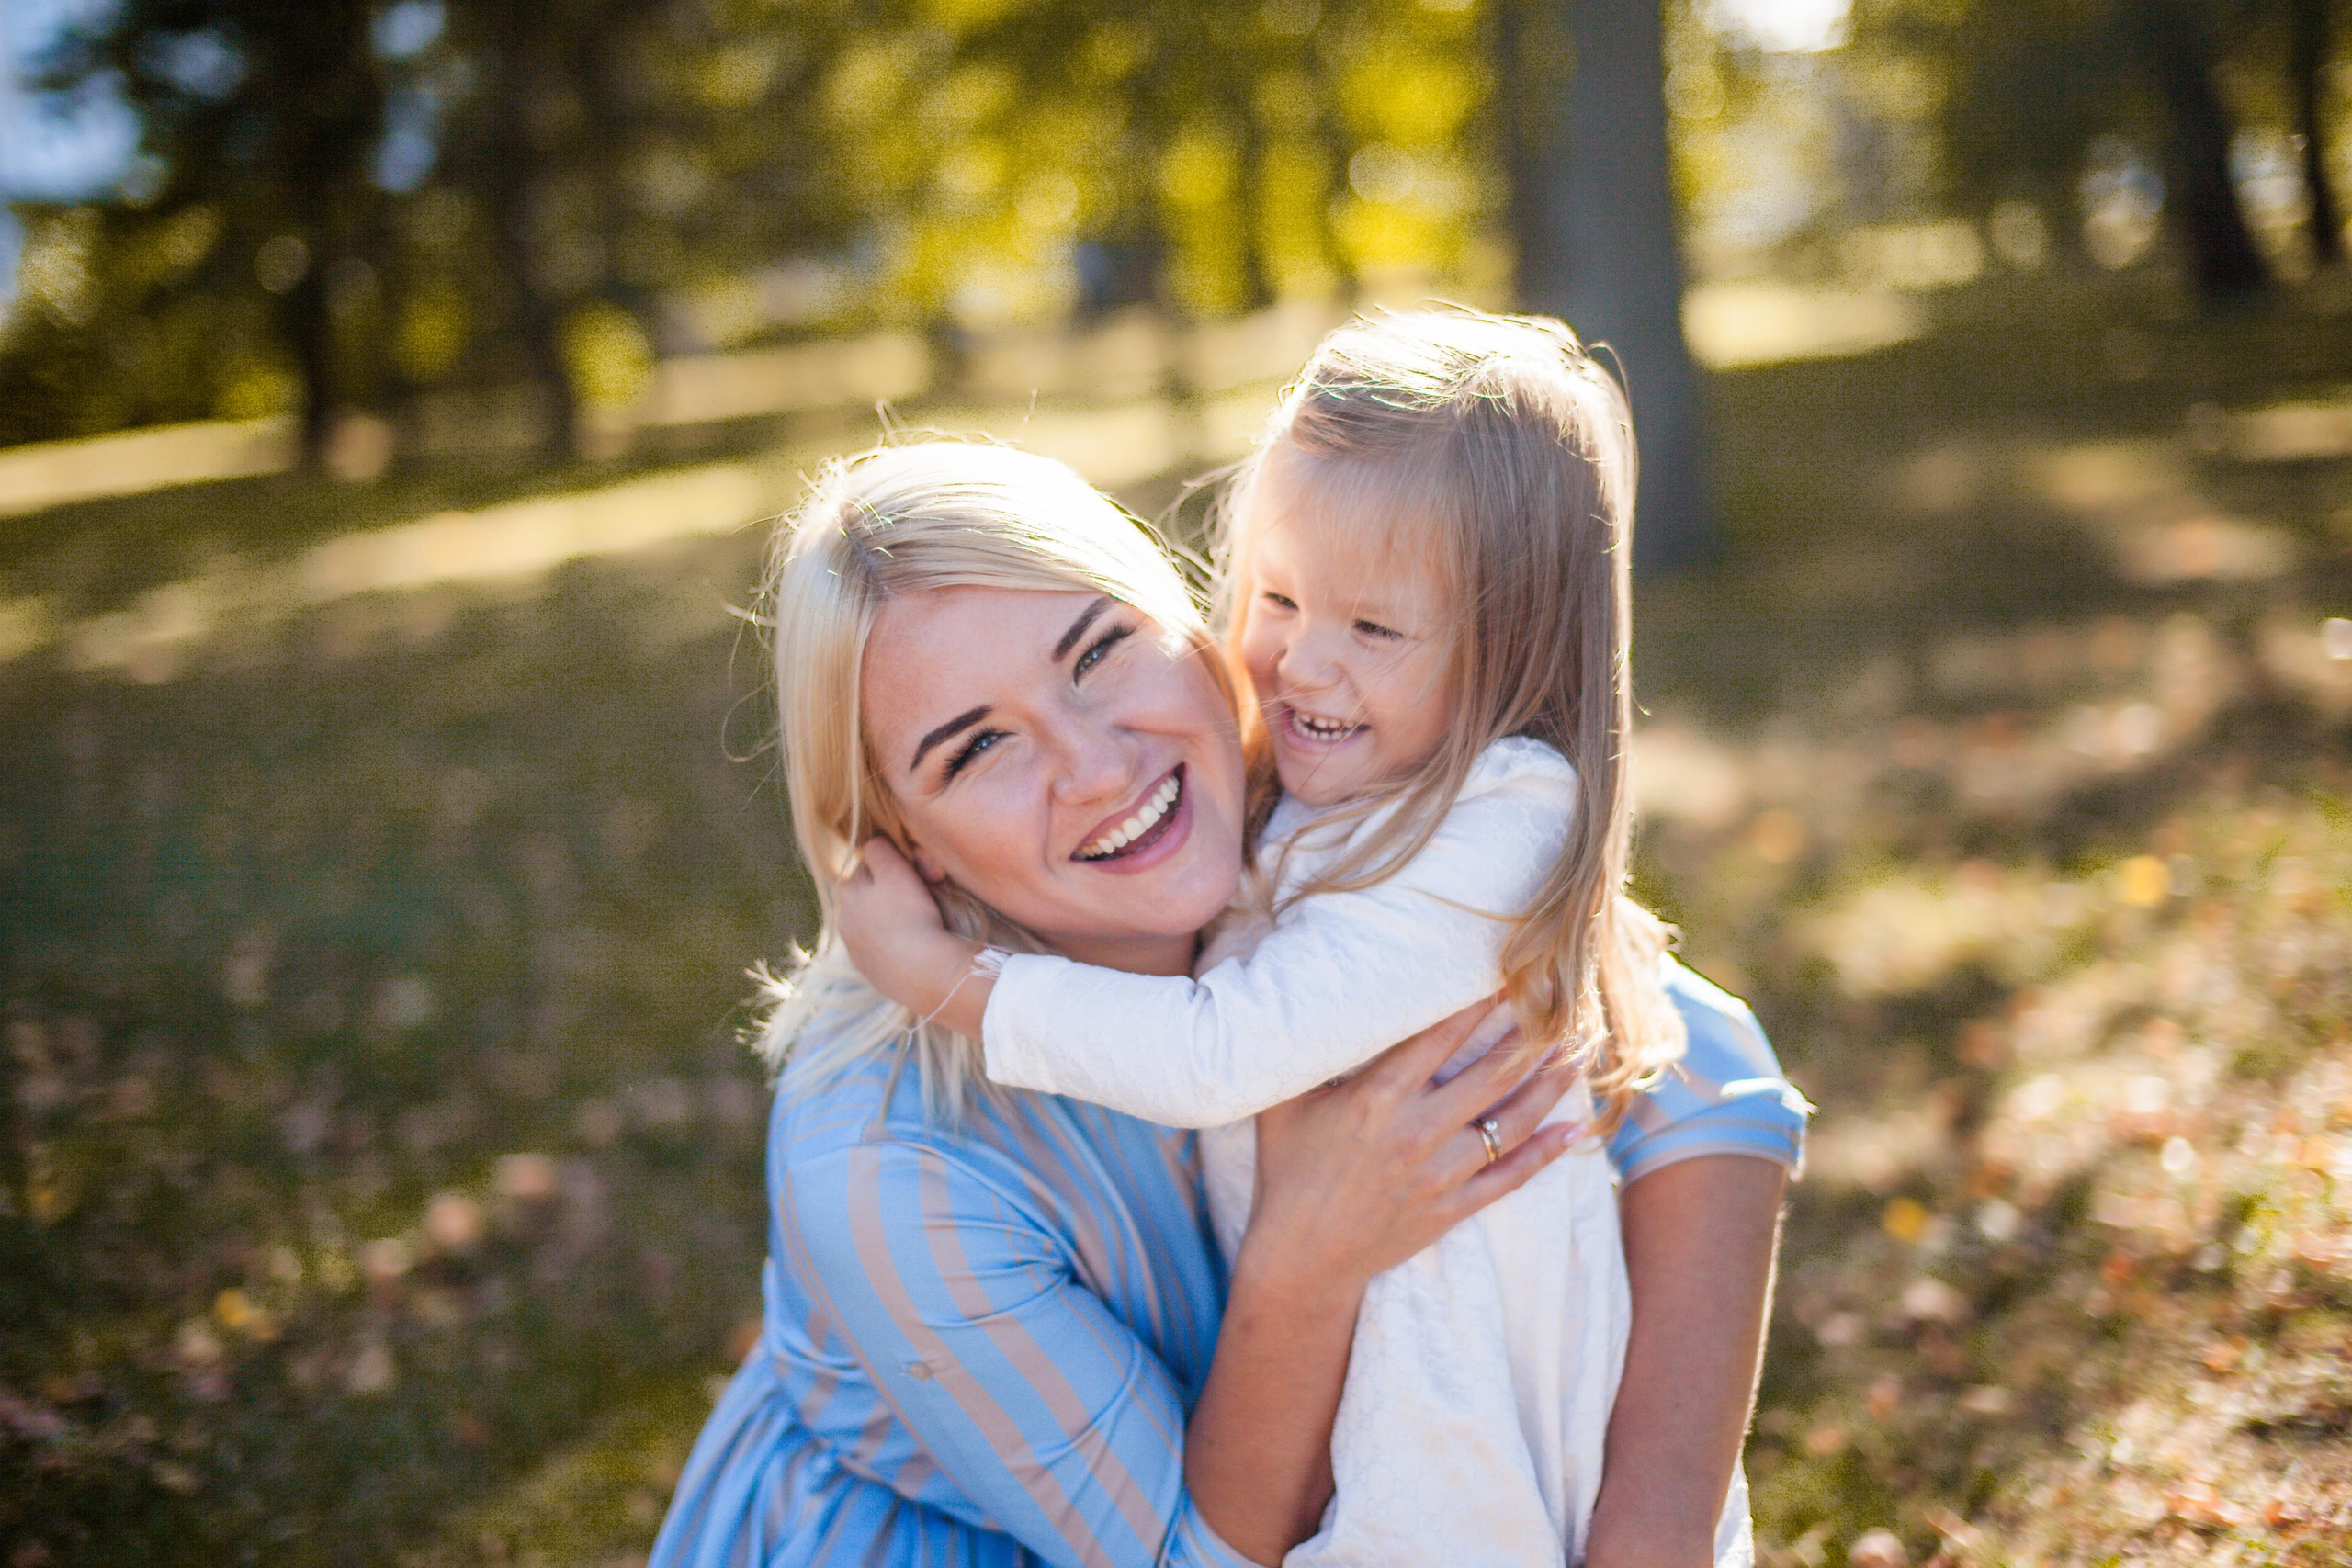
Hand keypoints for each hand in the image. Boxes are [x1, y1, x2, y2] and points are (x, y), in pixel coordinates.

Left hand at [836, 837, 982, 1022]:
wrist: (921, 972)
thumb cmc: (910, 914)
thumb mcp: (896, 870)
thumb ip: (879, 850)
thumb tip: (872, 843)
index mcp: (848, 891)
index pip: (870, 865)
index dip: (895, 866)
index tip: (916, 874)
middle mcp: (844, 919)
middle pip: (870, 895)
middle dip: (889, 893)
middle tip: (920, 898)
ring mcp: (856, 949)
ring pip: (874, 923)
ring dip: (890, 919)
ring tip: (918, 923)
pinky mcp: (870, 971)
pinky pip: (882, 949)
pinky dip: (894, 944)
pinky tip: (913, 946)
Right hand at [1239, 1000, 1579, 1295]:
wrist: (1301, 1256)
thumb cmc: (1288, 1171)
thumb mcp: (1286, 1104)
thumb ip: (1306, 1056)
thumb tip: (1305, 1006)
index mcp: (1378, 1097)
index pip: (1440, 1038)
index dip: (1478, 1004)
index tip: (1507, 977)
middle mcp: (1418, 1130)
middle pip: (1491, 1074)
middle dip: (1529, 1036)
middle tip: (1560, 1006)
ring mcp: (1441, 1172)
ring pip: (1512, 1123)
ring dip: (1548, 1085)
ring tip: (1577, 1052)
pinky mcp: (1453, 1207)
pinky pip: (1512, 1176)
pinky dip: (1547, 1152)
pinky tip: (1573, 1128)